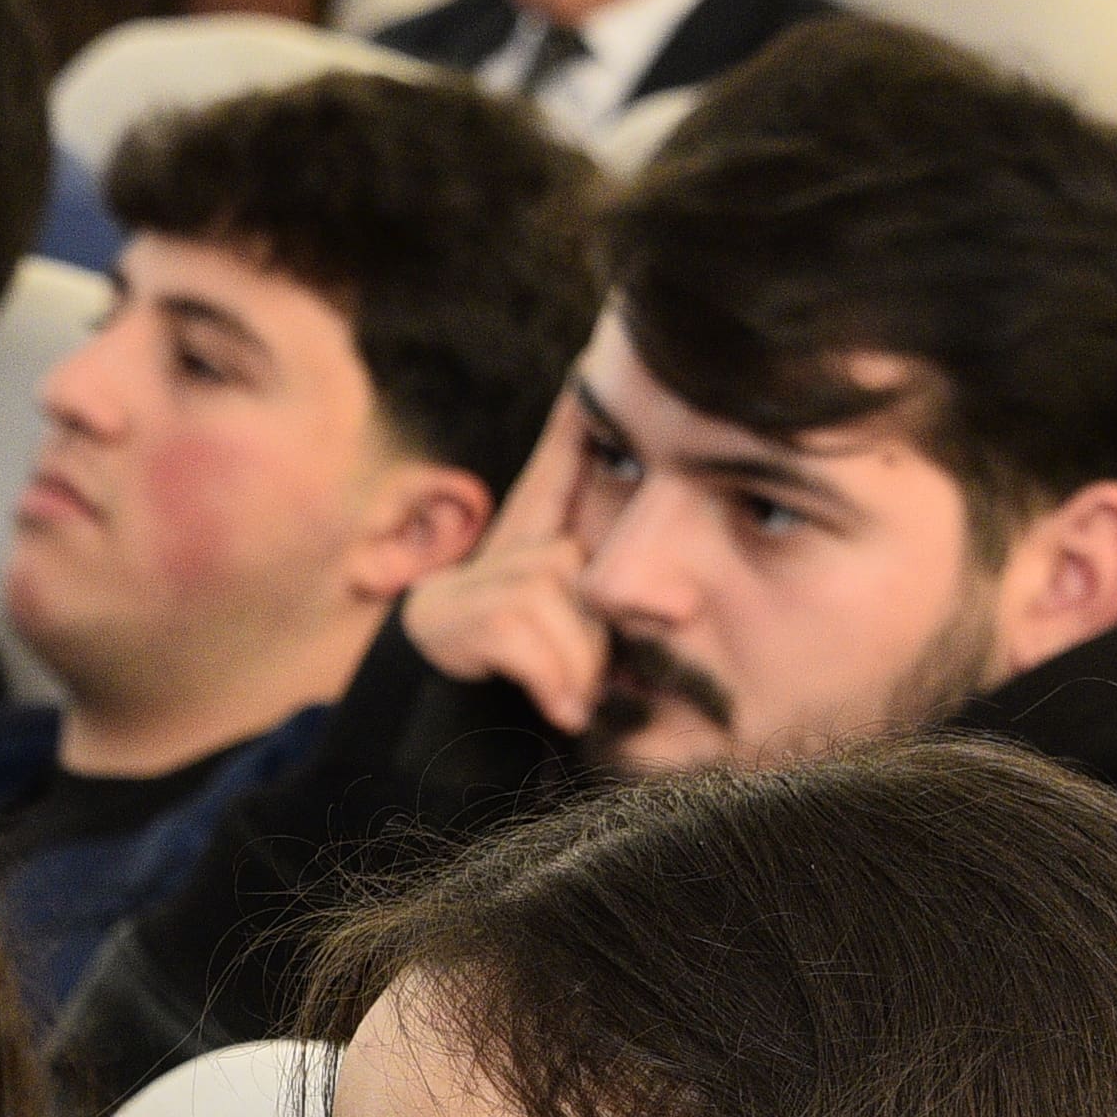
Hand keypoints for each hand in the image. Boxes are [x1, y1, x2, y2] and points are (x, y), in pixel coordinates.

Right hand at [399, 389, 606, 737]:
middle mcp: (496, 555)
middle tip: (592, 690)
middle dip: (598, 640)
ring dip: (575, 668)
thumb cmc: (530, 702)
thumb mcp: (583, 652)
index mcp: (532, 550)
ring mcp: (466, 585)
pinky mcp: (448, 619)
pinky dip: (549, 679)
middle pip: (577, 568)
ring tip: (567, 702)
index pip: (559, 466)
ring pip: (559, 603)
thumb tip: (673, 600)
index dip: (576, 420)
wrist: (443, 750)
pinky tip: (552, 707)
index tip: (592, 365)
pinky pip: (528, 634)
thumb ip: (609, 617)